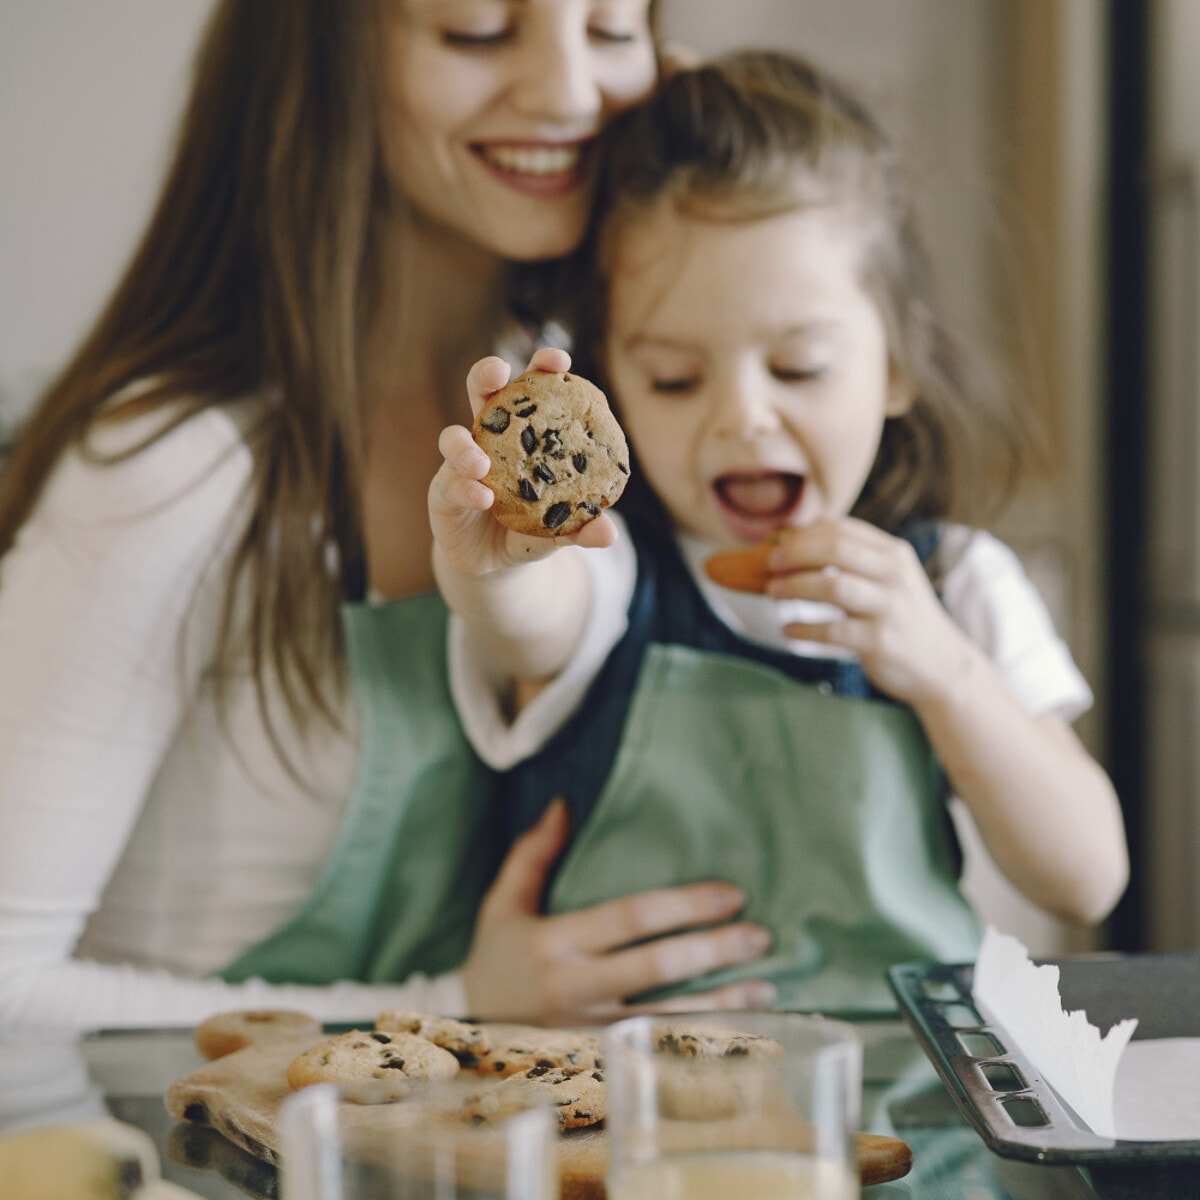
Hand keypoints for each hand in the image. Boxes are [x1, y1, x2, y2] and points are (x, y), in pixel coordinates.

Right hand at [429, 348, 616, 578]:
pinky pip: (449, 484)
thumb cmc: (531, 531)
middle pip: (481, 392)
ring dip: (466, 446)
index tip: (559, 362)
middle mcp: (489, 439)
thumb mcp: (559, 530)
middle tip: (500, 373)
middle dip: (487, 373)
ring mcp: (461, 464)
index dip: (541, 369)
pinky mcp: (443, 493)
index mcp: (523, 433)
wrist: (495, 564)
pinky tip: (482, 498)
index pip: (530, 391)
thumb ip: (581, 528)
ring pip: (453, 438)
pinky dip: (465, 488)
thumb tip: (609, 532)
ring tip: (481, 463)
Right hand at [461, 799, 775, 1023]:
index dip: (683, 905)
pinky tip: (741, 1035)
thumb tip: (564, 803)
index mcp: (555, 942)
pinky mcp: (599, 1062)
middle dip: (713, 951)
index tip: (731, 894)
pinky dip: (703, 1045)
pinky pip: (659, 1052)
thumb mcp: (501, 902)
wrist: (464, 1033)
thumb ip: (533, 853)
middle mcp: (575, 988)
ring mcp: (589, 1032)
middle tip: (760, 935)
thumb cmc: (495, 958)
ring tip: (767, 988)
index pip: (630, 918)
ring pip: (666, 1019)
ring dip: (721, 1005)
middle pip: (656, 968)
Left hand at [767, 516, 972, 705]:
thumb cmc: (902, 616)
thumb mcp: (889, 579)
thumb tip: (794, 539)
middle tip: (769, 565)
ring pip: (832, 586)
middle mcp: (895, 576)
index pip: (842, 529)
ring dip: (794, 587)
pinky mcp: (880, 642)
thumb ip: (853, 558)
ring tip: (773, 592)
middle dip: (794, 554)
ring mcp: (889, 609)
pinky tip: (788, 629)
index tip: (778, 544)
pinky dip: (803, 628)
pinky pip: (831, 630)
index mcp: (894, 554)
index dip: (803, 534)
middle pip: (834, 549)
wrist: (942, 666)